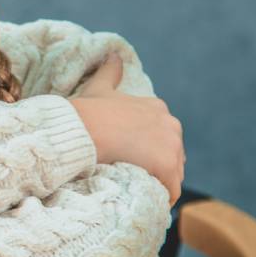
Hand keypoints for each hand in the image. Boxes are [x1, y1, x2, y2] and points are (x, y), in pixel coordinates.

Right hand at [70, 55, 184, 203]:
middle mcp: (171, 124)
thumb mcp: (99, 87)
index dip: (147, 151)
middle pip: (171, 156)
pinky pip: (171, 191)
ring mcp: (172, 145)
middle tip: (132, 177)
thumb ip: (110, 72)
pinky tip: (146, 201)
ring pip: (172, 175)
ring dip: (158, 184)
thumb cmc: (88, 112)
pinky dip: (161, 198)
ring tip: (137, 191)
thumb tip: (113, 55)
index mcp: (157, 108)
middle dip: (156, 168)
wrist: (84, 131)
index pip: (162, 137)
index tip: (130, 159)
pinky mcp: (168, 166)